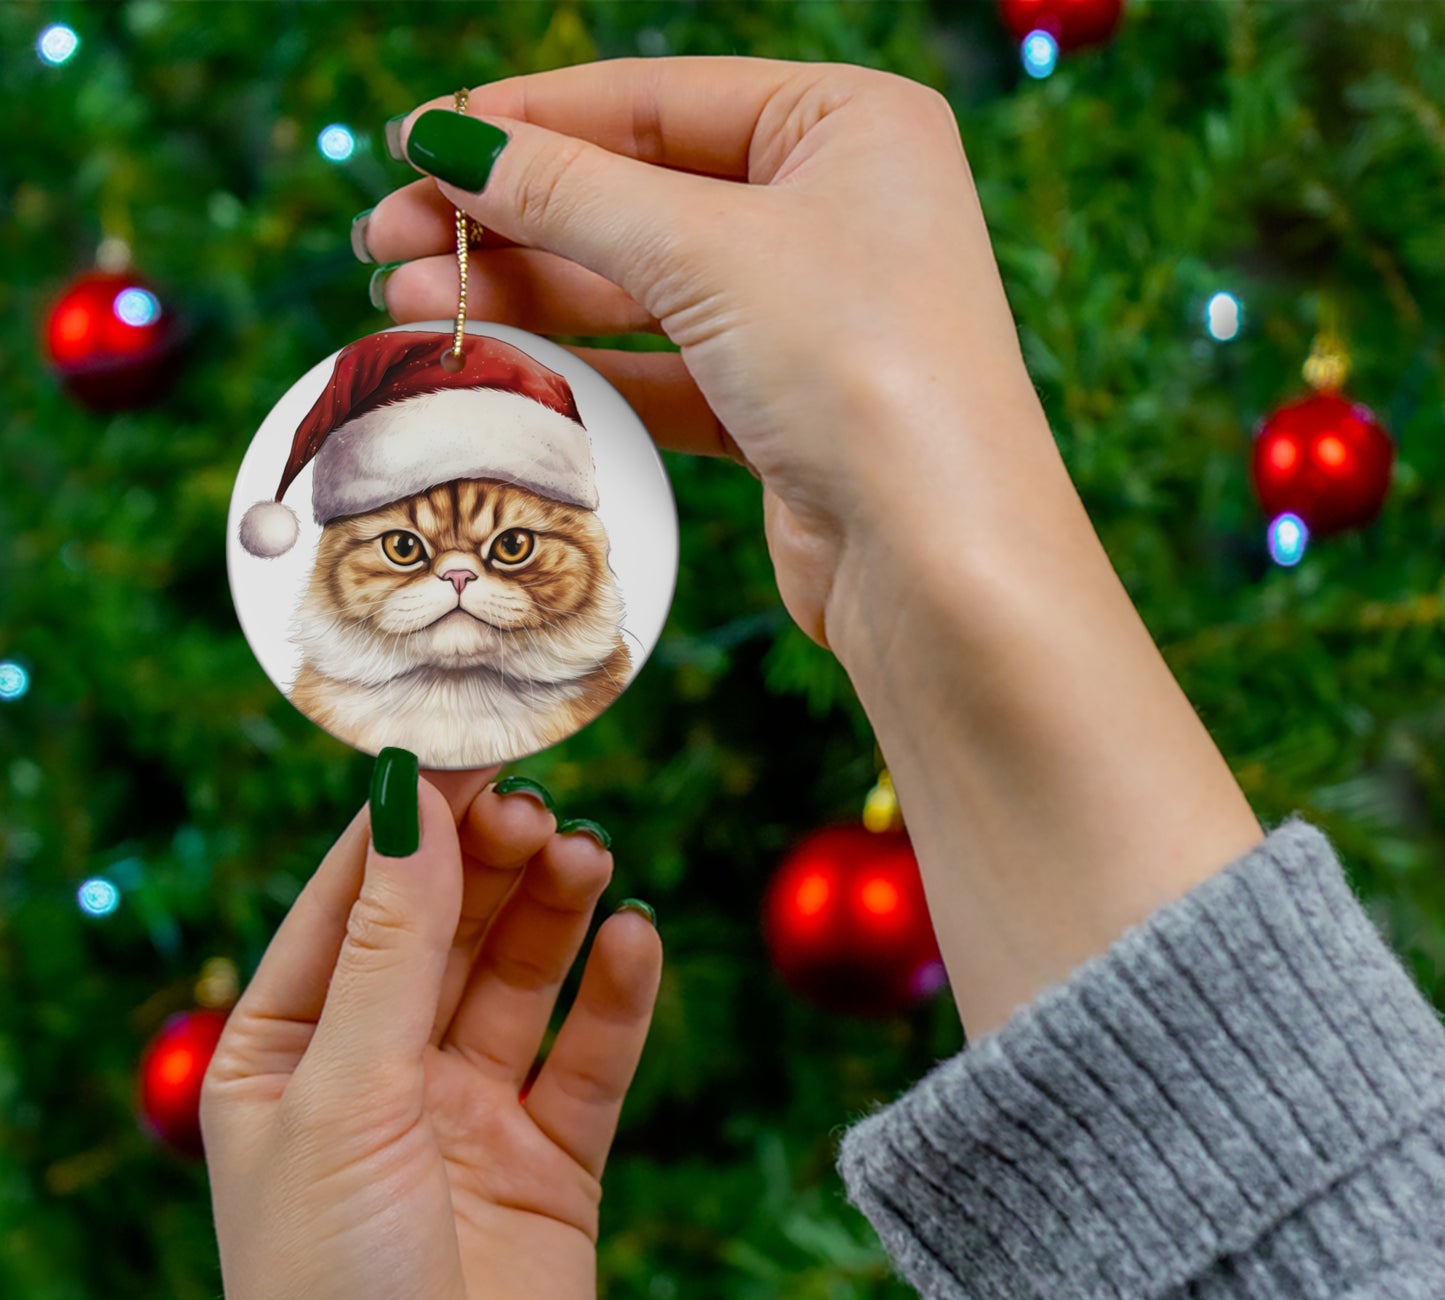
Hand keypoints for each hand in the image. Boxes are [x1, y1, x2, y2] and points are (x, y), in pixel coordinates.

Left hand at [201, 766, 661, 1299]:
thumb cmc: (331, 1292)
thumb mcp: (346, 1095)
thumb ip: (391, 947)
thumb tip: (410, 801)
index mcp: (289, 1053)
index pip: (352, 903)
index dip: (409, 824)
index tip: (469, 749)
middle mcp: (379, 1073)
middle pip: (446, 929)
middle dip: (491, 864)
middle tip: (542, 809)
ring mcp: (469, 1114)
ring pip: (521, 979)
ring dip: (555, 913)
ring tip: (589, 857)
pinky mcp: (552, 1160)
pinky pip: (590, 1056)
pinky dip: (617, 995)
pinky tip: (636, 939)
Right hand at [362, 56, 1057, 655]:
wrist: (938, 560)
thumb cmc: (861, 369)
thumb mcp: (707, 251)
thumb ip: (571, 192)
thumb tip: (451, 141)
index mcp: (848, 125)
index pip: (655, 100)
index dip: (527, 120)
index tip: (416, 142)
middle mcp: (834, 210)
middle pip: (637, 194)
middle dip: (508, 218)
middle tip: (386, 241)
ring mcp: (809, 314)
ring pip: (640, 288)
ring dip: (527, 295)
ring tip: (407, 305)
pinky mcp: (783, 408)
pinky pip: (663, 369)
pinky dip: (583, 368)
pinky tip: (497, 365)